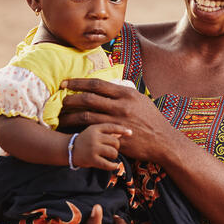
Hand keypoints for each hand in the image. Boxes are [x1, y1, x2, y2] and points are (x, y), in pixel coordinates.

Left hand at [60, 79, 181, 164]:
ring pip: (86, 116)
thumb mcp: (140, 100)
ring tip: (61, 116)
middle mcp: (120, 106)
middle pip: (88, 99)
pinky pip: (92, 131)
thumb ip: (123, 94)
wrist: (162, 141)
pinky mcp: (114, 136)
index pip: (97, 84)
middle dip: (70, 98)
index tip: (65, 83)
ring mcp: (117, 122)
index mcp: (126, 94)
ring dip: (70, 115)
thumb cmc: (152, 119)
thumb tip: (108, 86)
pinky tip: (72, 129)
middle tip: (60, 99)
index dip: (78, 82)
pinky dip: (79, 129)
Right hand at [71, 124, 130, 170]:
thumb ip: (108, 132)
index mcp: (95, 128)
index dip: (122, 130)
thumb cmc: (85, 140)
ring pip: (113, 152)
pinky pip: (107, 164)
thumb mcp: (94, 132)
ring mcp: (93, 148)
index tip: (130, 133)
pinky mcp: (92, 159)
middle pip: (115, 141)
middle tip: (111, 149)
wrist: (69, 149)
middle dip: (116, 146)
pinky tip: (114, 165)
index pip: (112, 127)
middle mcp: (94, 137)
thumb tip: (126, 133)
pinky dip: (113, 166)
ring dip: (114, 155)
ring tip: (110, 156)